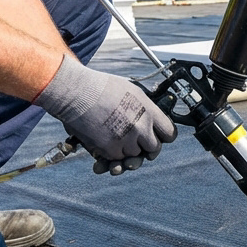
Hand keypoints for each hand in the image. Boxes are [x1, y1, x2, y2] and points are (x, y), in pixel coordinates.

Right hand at [35, 55, 176, 174]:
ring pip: (134, 155)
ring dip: (127, 150)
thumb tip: (151, 115)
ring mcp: (126, 139)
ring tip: (114, 135)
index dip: (163, 137)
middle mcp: (141, 127)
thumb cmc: (100, 87)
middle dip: (146, 147)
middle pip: (154, 148)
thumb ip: (144, 107)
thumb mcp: (131, 91)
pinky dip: (111, 153)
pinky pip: (117, 158)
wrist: (77, 92)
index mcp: (149, 111)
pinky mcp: (110, 149)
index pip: (170, 133)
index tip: (157, 137)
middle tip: (135, 142)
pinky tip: (104, 140)